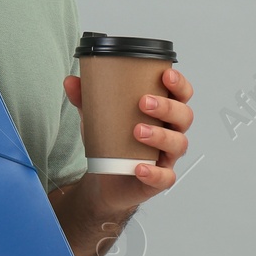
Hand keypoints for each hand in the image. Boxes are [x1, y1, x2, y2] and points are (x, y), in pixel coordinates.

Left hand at [63, 67, 193, 215]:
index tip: (166, 76)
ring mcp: (167, 156)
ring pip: (178, 144)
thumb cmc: (111, 143)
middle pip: (184, 116)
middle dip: (167, 107)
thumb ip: (85, 99)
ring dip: (161, 136)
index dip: (180, 84)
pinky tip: (139, 167)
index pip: (181, 95)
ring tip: (138, 131)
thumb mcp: (98, 117)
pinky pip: (166, 177)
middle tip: (143, 103)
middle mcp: (170, 132)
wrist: (104, 179)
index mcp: (162, 113)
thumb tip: (71, 81)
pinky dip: (154, 173)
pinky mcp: (160, 179)